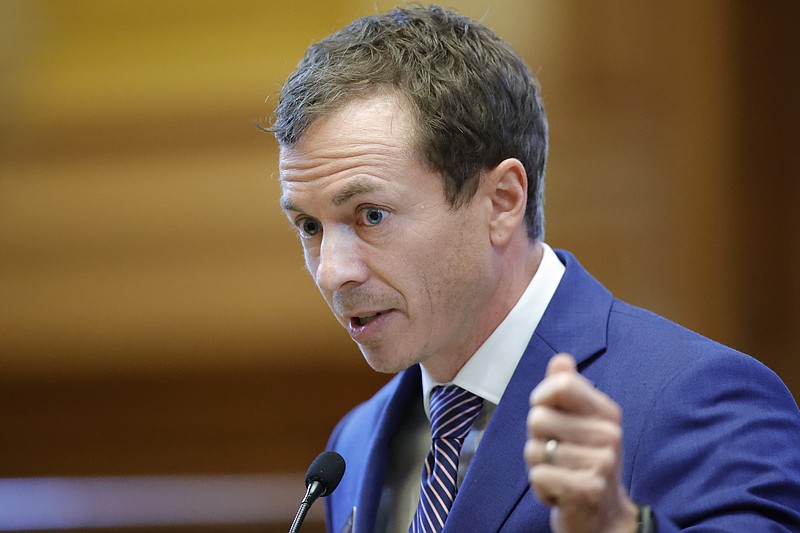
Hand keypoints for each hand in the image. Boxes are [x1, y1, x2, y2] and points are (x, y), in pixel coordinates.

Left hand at [524, 354, 638, 531]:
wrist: (604, 519)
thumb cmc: (583, 465)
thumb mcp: (578, 424)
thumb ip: (567, 390)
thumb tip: (561, 359)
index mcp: (607, 413)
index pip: (562, 385)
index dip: (541, 398)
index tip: (547, 414)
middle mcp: (609, 435)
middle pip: (538, 418)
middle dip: (537, 440)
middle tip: (558, 456)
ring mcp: (602, 463)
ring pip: (534, 450)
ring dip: (539, 467)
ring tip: (561, 475)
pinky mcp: (588, 490)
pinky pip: (538, 476)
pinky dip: (541, 488)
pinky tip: (560, 493)